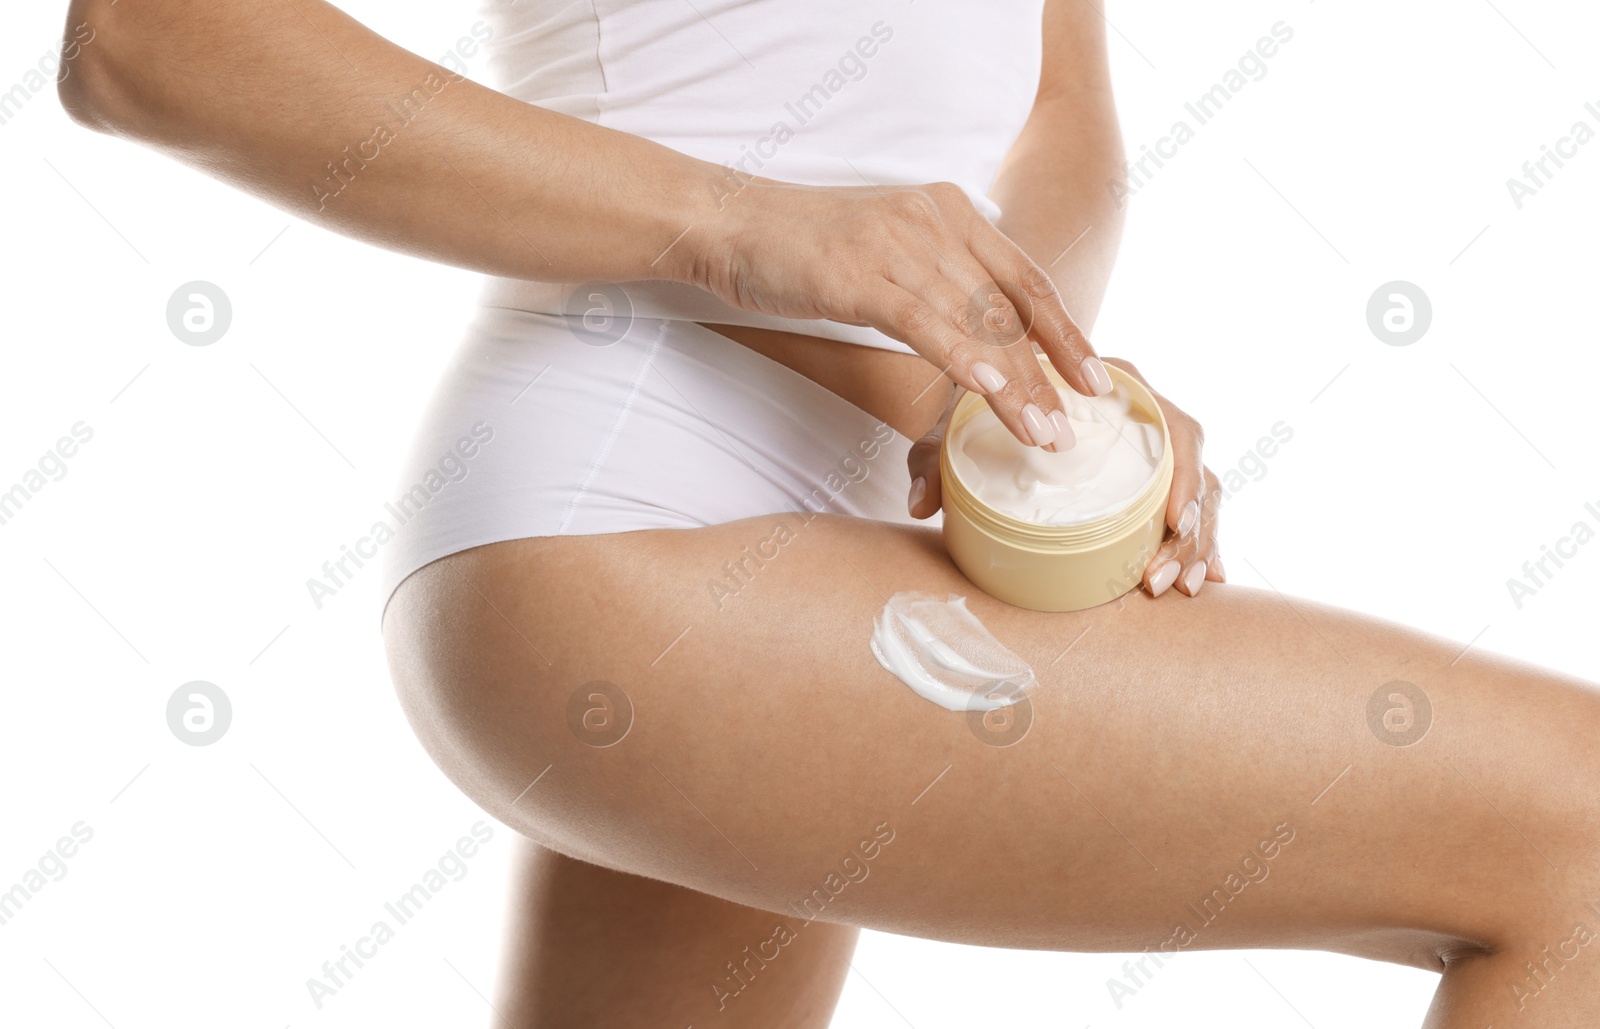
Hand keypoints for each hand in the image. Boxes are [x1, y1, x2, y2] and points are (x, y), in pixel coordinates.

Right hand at [695, 179, 1113, 449]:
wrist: (727, 222)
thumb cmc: (799, 246)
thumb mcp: (884, 247)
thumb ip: (932, 273)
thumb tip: (971, 326)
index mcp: (948, 211)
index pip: (1024, 275)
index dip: (1064, 330)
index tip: (1094, 377)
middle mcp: (934, 220)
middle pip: (1009, 306)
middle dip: (1050, 370)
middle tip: (1078, 422)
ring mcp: (898, 246)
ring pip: (975, 322)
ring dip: (1016, 384)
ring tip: (1044, 432)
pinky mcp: (860, 276)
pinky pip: (926, 324)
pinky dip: (963, 361)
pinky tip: (989, 394)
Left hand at [906, 359, 1225, 598]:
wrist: (986, 395)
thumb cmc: (978, 406)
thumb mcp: (950, 431)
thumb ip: (932, 459)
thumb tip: (920, 505)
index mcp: (1111, 384)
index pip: (1170, 422)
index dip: (1181, 472)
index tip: (1173, 519)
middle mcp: (1141, 408)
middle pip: (1191, 465)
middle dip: (1190, 528)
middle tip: (1160, 579)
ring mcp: (1150, 441)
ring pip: (1198, 489)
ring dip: (1197, 542)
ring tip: (1176, 588)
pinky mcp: (1149, 472)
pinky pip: (1190, 504)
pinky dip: (1200, 542)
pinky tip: (1206, 581)